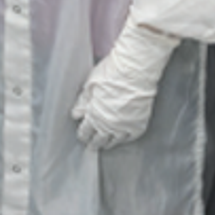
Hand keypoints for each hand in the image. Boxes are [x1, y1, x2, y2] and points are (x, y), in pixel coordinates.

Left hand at [70, 26, 177, 149]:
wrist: (136, 69)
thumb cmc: (112, 72)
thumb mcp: (90, 84)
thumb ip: (82, 102)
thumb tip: (76, 114)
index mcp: (94, 115)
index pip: (85, 131)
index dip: (83, 135)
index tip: (83, 136)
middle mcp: (108, 125)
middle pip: (99, 140)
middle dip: (94, 143)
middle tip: (92, 146)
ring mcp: (125, 126)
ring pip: (114, 141)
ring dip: (108, 143)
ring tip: (106, 145)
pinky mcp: (139, 123)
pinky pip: (131, 137)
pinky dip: (126, 139)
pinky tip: (123, 138)